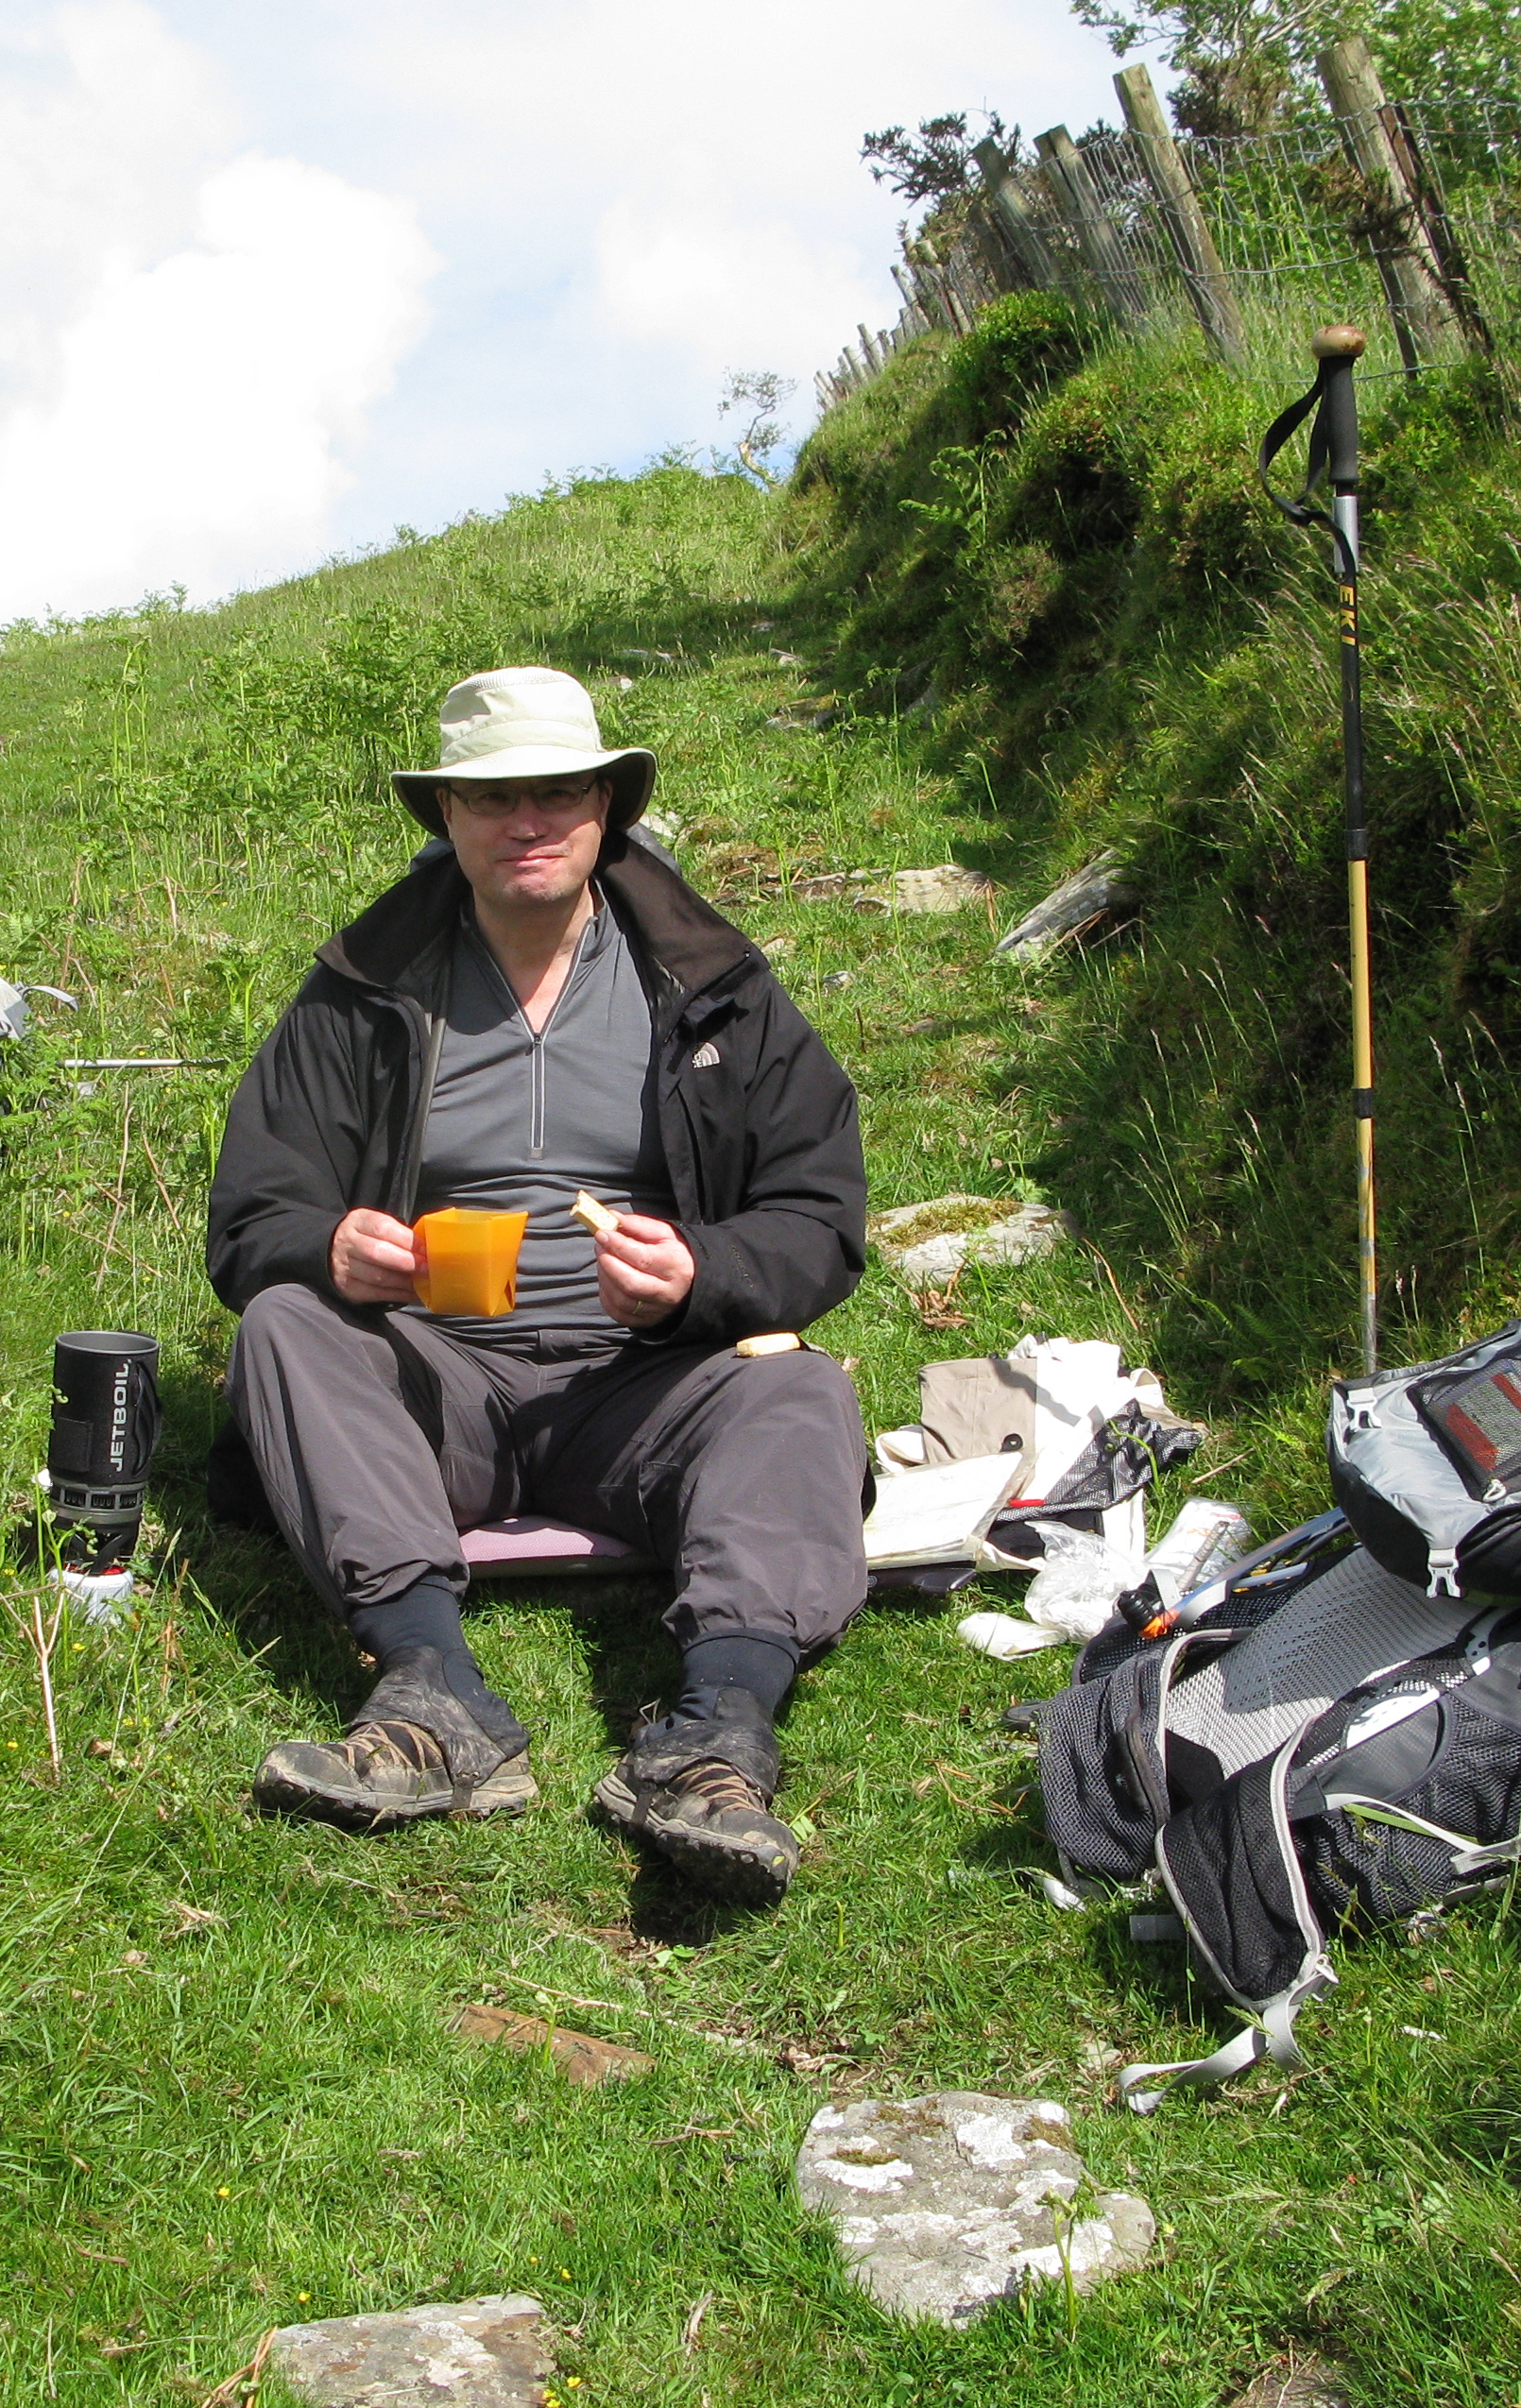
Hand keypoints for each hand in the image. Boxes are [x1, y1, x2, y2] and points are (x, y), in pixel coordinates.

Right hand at [330, 1208, 420, 1305]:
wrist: (336, 1252)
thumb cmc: (369, 1238)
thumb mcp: (380, 1226)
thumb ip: (400, 1234)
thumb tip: (427, 1249)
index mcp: (359, 1221)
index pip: (383, 1228)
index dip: (407, 1240)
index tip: (426, 1249)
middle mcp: (348, 1243)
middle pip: (377, 1253)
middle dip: (407, 1262)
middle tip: (427, 1269)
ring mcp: (345, 1267)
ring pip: (378, 1276)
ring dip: (405, 1281)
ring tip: (423, 1282)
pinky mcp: (348, 1287)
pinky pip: (376, 1294)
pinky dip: (399, 1295)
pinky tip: (413, 1293)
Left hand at [595, 1213, 695, 1327]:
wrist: (689, 1282)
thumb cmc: (672, 1254)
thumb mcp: (663, 1233)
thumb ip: (638, 1224)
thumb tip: (611, 1217)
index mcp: (676, 1266)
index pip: (643, 1258)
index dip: (618, 1245)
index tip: (602, 1233)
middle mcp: (668, 1292)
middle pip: (630, 1282)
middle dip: (608, 1262)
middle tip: (600, 1246)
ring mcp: (656, 1310)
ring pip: (621, 1299)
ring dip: (604, 1277)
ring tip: (604, 1259)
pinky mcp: (645, 1321)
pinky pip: (617, 1312)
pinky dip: (606, 1295)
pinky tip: (607, 1279)